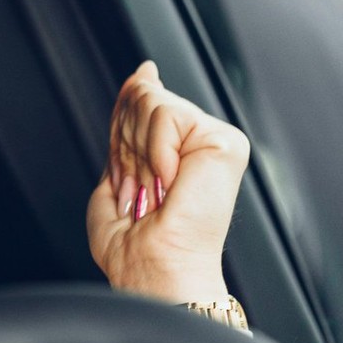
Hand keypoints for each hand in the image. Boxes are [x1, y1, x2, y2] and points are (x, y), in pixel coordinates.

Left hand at [87, 60, 248, 302]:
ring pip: (152, 103)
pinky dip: (153, 152)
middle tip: (138, 192)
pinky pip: (167, 116)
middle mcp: (196, 142)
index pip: (138, 106)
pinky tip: (168, 183)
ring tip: (153, 190)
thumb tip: (145, 73)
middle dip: (123, 147)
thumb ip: (129, 125)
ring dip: (137, 154)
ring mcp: (213, 140)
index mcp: (172, 150)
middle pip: (140, 101)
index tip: (124, 171)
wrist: (153, 270)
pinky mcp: (225, 142)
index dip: (119, 124)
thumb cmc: (133, 244)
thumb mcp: (117, 171)